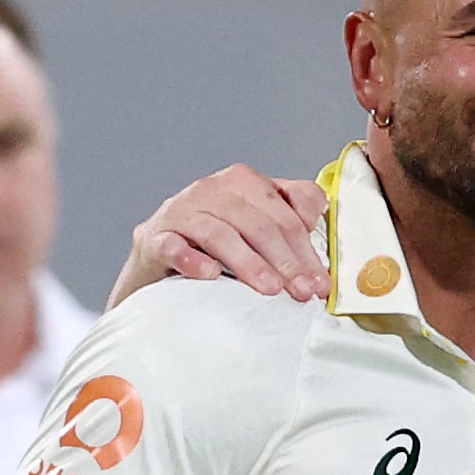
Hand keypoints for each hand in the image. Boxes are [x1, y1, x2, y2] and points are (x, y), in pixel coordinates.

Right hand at [113, 167, 329, 307]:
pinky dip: (192, 260)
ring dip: (248, 263)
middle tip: (302, 292)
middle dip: (286, 261)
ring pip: (220, 234)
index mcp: (243, 183)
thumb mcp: (258, 225)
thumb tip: (321, 219)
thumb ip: (292, 216)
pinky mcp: (153, 238)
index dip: (306, 249)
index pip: (284, 212)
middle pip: (257, 223)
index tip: (321, 283)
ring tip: (269, 290)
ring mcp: (180, 212)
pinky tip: (210, 275)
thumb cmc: (218, 244)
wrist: (159, 261)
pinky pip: (173, 246)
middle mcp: (211, 190)